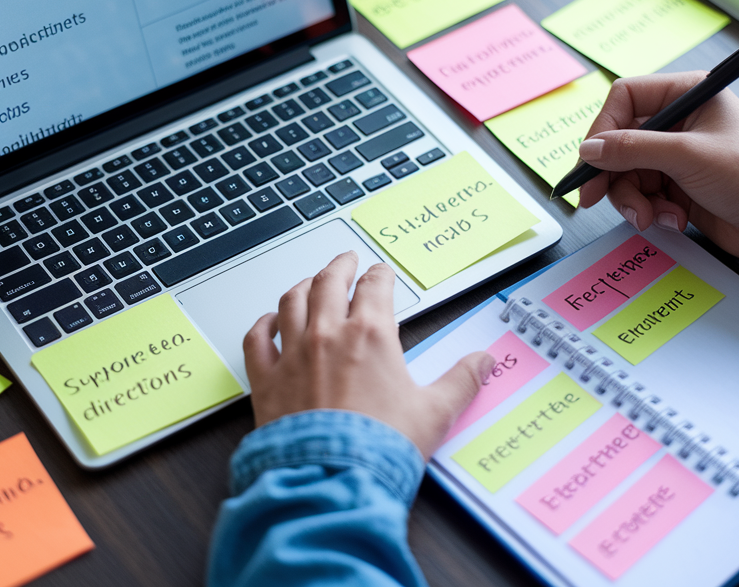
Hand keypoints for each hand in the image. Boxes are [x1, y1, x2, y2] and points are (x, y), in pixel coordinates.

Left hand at [243, 252, 494, 457]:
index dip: (380, 275)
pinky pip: (257, 340)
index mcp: (371, 335)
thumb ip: (461, 382)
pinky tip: (268, 322)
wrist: (333, 478)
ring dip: (302, 286)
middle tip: (346, 260)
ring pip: (291, 302)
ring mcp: (293, 355)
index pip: (375, 287)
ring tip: (309, 281)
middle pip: (329, 283)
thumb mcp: (434, 413)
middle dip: (340, 266)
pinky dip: (262, 324)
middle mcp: (328, 335)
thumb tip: (482, 363)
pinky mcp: (267, 380)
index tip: (381, 273)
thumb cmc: (381, 447)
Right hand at [577, 72, 738, 265]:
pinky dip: (649, 210)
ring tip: (649, 216)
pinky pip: (642, 194)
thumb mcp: (689, 156)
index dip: (603, 128)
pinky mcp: (677, 187)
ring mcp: (677, 156)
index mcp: (688, 94)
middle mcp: (680, 121)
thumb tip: (588, 149)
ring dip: (631, 198)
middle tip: (594, 197)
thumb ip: (633, 149)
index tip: (592, 159)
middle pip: (620, 140)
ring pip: (626, 172)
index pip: (625, 98)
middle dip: (611, 172)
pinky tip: (672, 220)